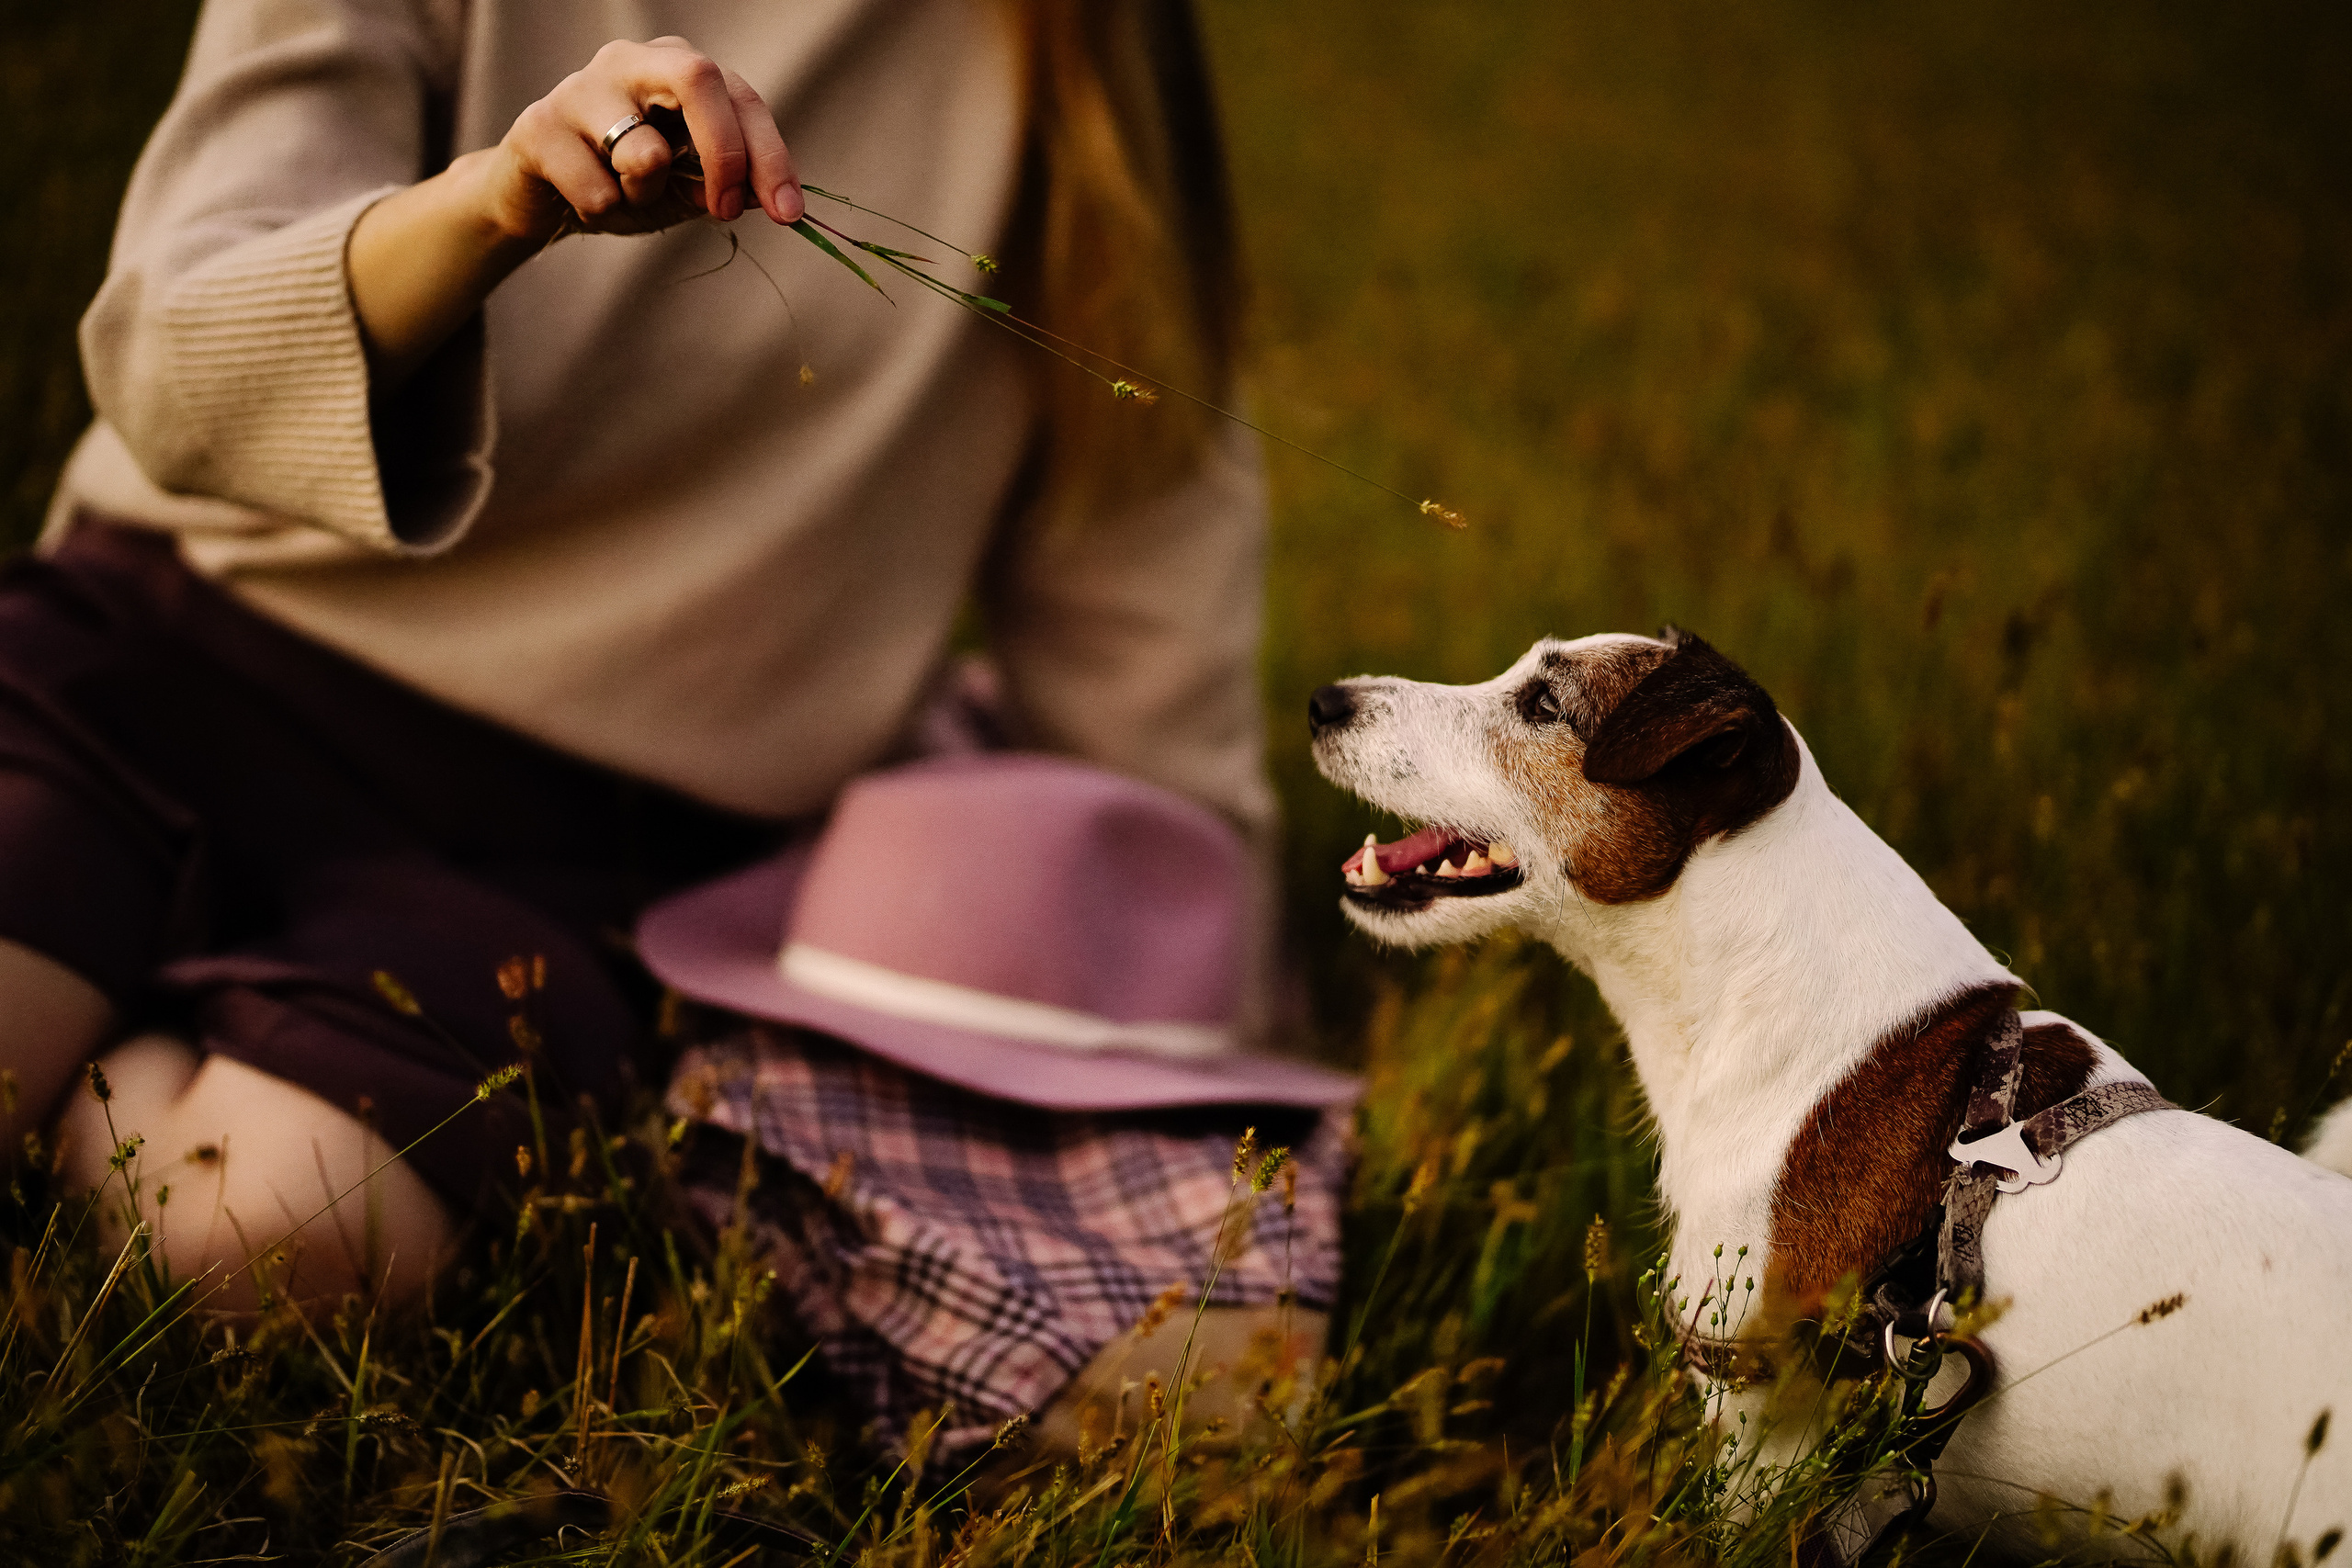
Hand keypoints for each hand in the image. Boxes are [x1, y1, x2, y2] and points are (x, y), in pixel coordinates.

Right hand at [349, 38, 806, 387]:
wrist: (539, 198)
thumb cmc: (622, 183)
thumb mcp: (685, 187)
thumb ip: (727, 186)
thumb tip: (773, 200)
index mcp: (676, 69)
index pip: (741, 96)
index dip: (771, 155)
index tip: (786, 212)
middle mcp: (631, 62)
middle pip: (698, 77)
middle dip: (724, 152)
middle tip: (724, 210)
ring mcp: (580, 88)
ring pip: (642, 149)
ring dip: (648, 195)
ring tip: (628, 196)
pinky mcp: (538, 126)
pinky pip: (596, 189)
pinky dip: (605, 212)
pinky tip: (586, 200)